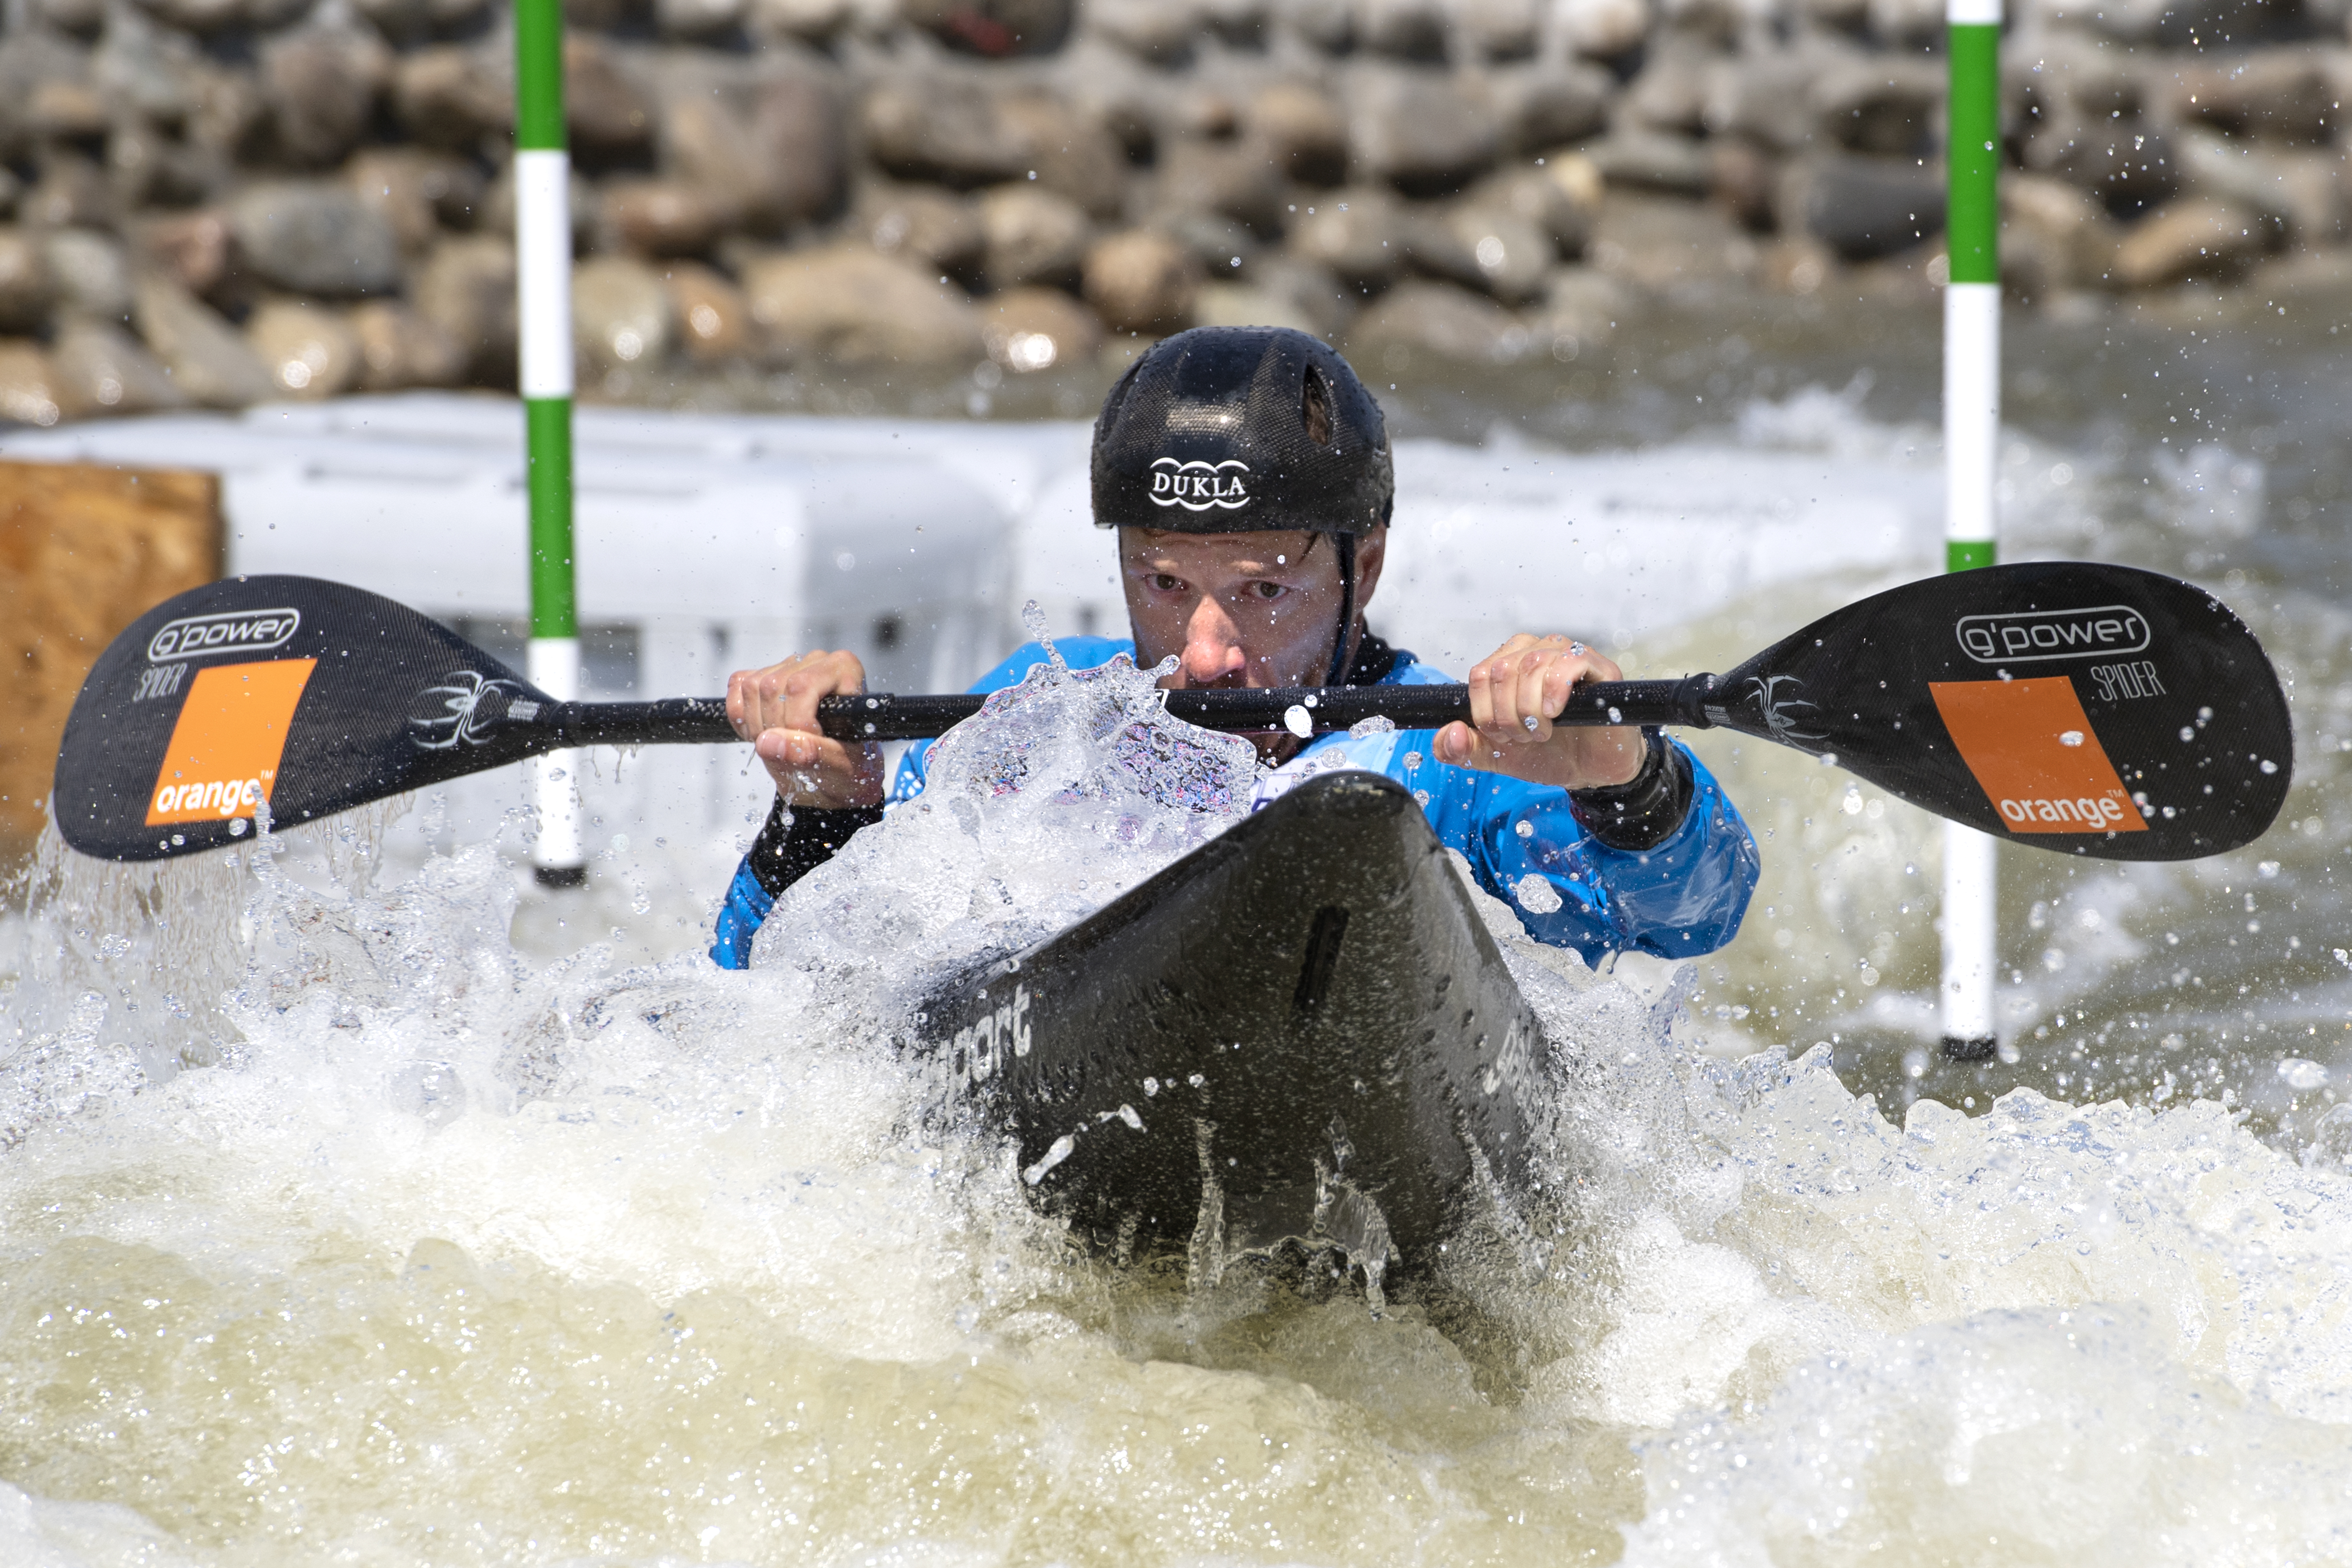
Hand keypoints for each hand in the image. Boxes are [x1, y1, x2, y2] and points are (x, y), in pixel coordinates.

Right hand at [726, 650, 883, 808]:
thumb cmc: (846, 765)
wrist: (834, 773)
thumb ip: (811, 753)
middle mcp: (817, 660)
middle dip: (774, 727)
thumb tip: (769, 742)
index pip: (802, 687)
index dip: (796, 723)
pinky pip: (738, 685)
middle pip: (773, 686)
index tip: (808, 747)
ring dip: (757, 726)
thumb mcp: (839, 766)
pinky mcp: (764, 674)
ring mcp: (788, 665)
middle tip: (790, 754)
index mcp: (845, 669)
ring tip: (780, 746)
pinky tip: (764, 735)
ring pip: (752, 686)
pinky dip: (741, 717)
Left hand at [1433, 634, 1646, 790]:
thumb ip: (1463, 749)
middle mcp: (1535, 650)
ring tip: (1543, 731)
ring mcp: (1568, 655)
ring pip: (1532, 664)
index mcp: (1508, 663)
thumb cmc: (1547, 754)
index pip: (1480, 675)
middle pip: (1503, 670)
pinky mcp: (1599, 667)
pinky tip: (1555, 712)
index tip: (1503, 737)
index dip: (1485, 712)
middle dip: (1507, 715)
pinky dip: (1555, 689)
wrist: (1590, 771)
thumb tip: (1448, 735)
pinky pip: (1570, 661)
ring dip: (1531, 708)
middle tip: (1525, 737)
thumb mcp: (1496, 756)